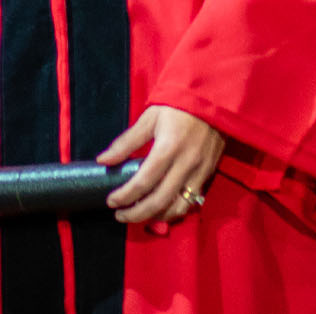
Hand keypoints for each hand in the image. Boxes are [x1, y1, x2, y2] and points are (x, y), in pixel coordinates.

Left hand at [98, 104, 224, 225]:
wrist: (212, 98)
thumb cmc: (178, 106)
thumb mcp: (149, 117)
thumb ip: (127, 142)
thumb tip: (103, 160)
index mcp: (168, 148)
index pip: (143, 182)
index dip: (125, 196)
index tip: (111, 201)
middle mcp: (186, 164)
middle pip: (159, 201)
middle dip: (136, 214)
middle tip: (120, 215)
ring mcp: (200, 171)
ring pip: (178, 207)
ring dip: (157, 217)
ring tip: (140, 214)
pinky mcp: (209, 173)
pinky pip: (192, 201)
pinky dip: (175, 209)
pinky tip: (162, 207)